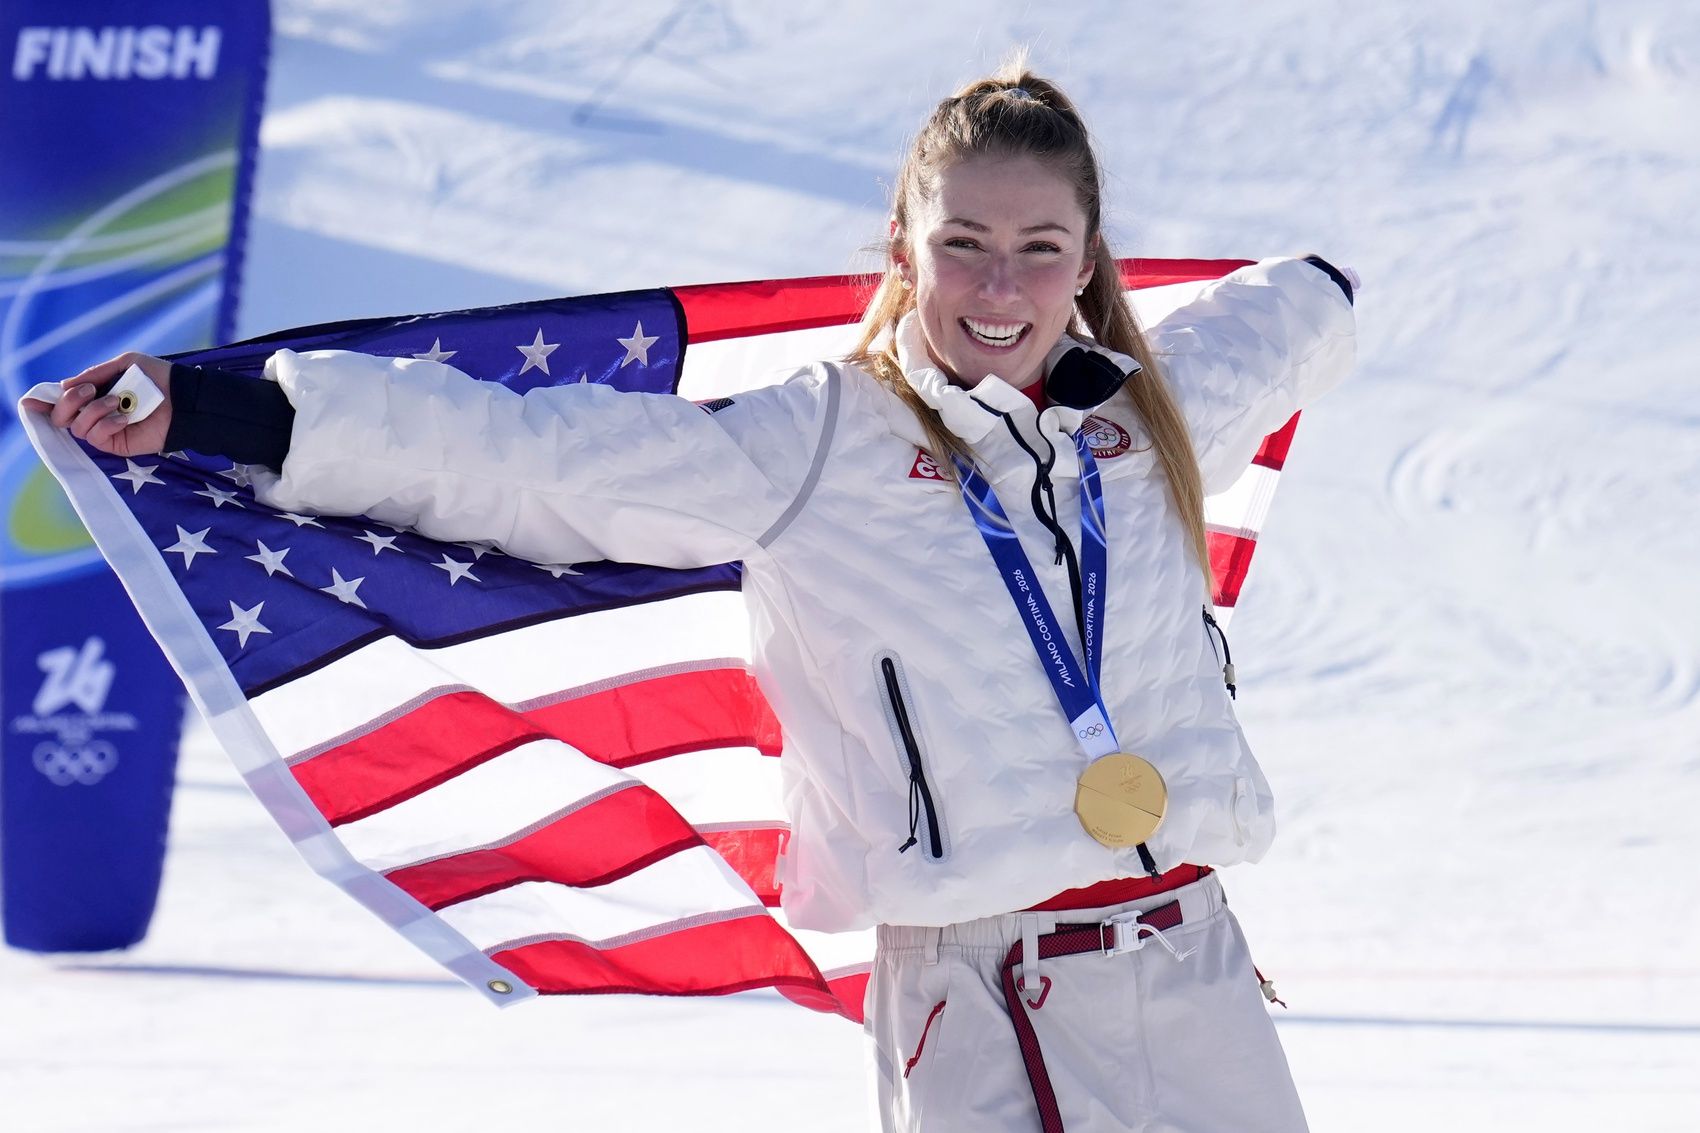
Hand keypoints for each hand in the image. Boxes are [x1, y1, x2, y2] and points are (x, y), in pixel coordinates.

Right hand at [23, 352, 172, 457]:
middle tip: (89, 390)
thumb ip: (95, 372)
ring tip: (117, 402)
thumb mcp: (125, 364)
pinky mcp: (117, 444)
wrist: (186, 398)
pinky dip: (105, 424)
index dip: (42, 402)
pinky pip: (95, 437)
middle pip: (60, 416)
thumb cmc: (159, 378)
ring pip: (76, 426)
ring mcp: (106, 430)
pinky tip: (123, 418)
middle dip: (68, 402)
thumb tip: (63, 385)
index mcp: (94, 393)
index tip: (31, 401)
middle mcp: (96, 413)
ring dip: (93, 410)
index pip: (61, 401)